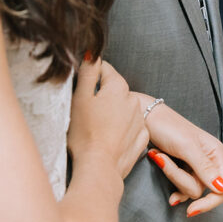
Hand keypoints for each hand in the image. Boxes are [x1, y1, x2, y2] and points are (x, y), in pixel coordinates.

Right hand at [68, 58, 147, 180]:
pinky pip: (130, 126)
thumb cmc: (85, 134)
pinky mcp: (141, 138)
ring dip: (111, 112)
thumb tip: (91, 53)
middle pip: (113, 89)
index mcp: (118, 87)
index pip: (104, 69)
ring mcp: (140, 120)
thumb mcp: (80, 98)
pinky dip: (121, 129)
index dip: (90, 76)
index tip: (81, 89)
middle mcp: (134, 100)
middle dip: (101, 95)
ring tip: (96, 127)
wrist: (99, 168)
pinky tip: (108, 138)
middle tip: (85, 111)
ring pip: (122, 108)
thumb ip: (87, 72)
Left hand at [140, 95, 222, 216]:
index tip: (192, 209)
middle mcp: (210, 162)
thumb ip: (205, 168)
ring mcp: (196, 166)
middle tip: (163, 161)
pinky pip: (180, 185)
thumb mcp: (187, 146)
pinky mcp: (183, 169)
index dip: (211, 202)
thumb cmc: (168, 126)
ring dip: (172, 175)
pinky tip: (159, 163)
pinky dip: (169, 177)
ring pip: (189, 188)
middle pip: (203, 190)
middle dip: (181, 180)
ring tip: (159, 156)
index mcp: (216, 154)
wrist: (146, 117)